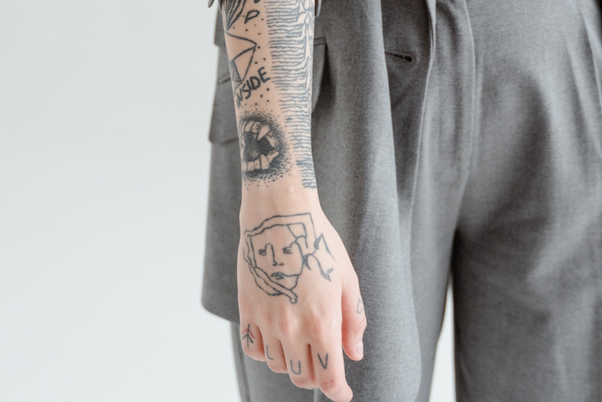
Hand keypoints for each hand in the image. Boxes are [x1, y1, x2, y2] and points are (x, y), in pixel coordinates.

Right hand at [236, 195, 365, 401]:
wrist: (278, 216)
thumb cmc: (318, 243)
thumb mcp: (348, 280)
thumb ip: (353, 321)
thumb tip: (355, 354)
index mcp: (322, 322)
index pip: (329, 378)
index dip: (339, 392)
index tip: (344, 394)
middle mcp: (292, 328)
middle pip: (302, 377)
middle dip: (317, 378)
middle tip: (325, 365)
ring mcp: (266, 321)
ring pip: (277, 365)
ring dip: (292, 363)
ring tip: (302, 344)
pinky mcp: (246, 311)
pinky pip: (253, 349)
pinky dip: (266, 353)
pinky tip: (277, 339)